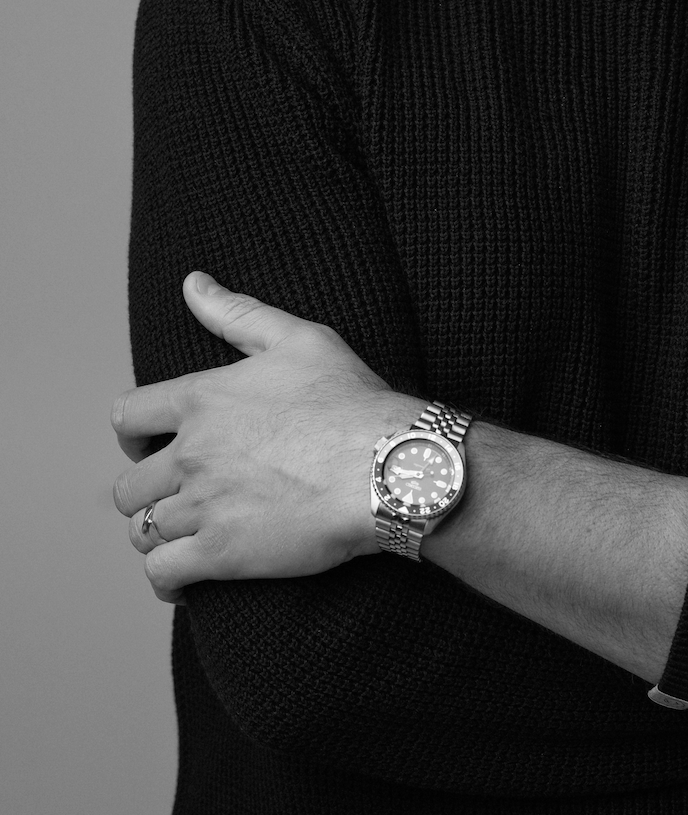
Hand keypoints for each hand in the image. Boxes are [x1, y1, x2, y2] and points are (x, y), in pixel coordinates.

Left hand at [111, 272, 417, 603]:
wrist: (387, 466)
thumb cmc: (351, 400)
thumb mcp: (300, 338)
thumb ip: (238, 312)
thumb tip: (192, 283)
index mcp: (202, 399)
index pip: (126, 416)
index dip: (133, 433)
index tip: (152, 443)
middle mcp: (191, 452)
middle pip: (129, 483)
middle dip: (148, 489)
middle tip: (178, 494)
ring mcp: (202, 505)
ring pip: (142, 529)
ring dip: (158, 532)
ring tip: (184, 533)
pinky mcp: (220, 553)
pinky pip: (161, 572)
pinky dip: (165, 579)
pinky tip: (182, 579)